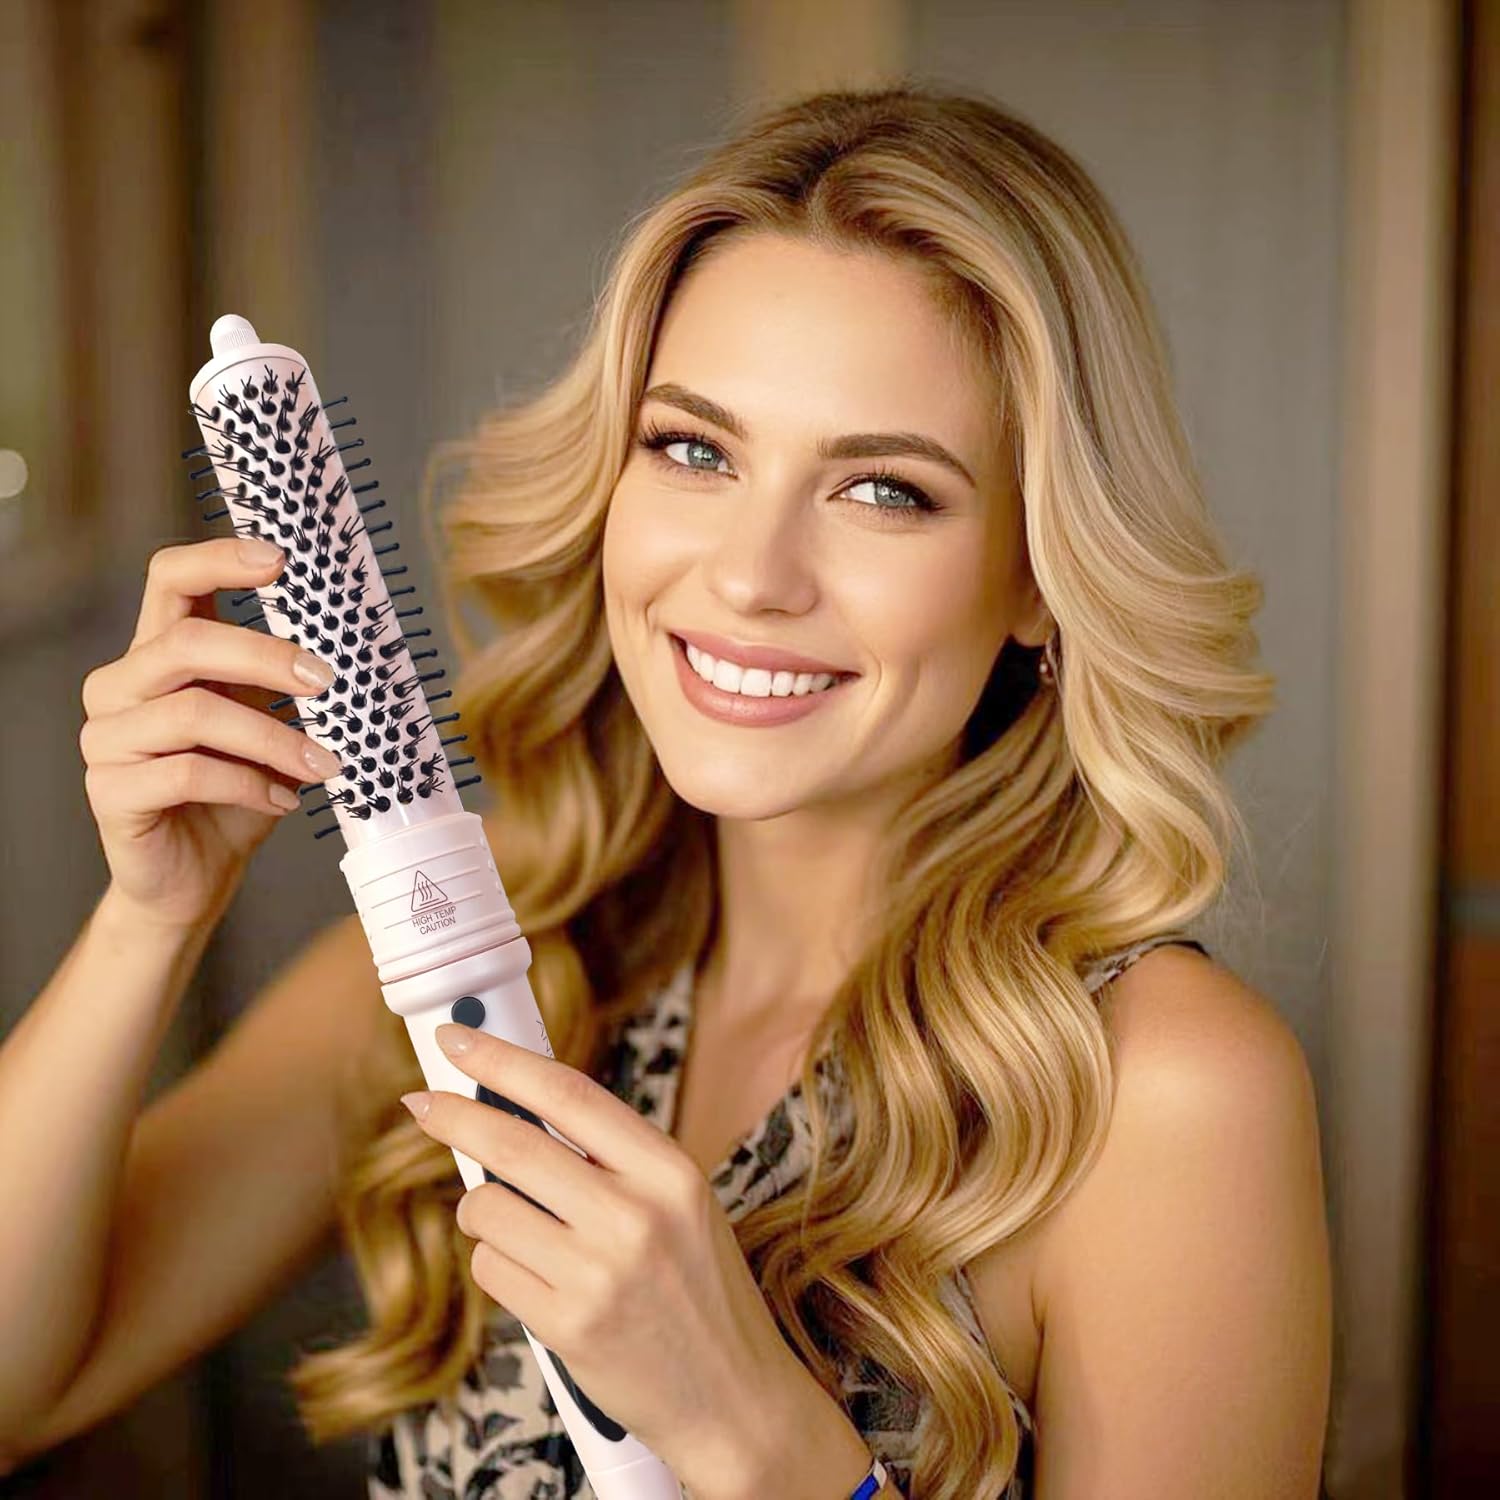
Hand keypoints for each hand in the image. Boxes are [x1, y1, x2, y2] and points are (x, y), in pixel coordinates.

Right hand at [78, 537, 344, 933]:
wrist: (195, 876)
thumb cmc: (237, 792)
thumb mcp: (270, 728)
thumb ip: (288, 687)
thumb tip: (351, 655)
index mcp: (158, 654)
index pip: (170, 580)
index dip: (220, 560)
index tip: (280, 558)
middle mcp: (121, 685)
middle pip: (188, 642)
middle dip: (266, 657)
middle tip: (328, 681)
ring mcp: (106, 737)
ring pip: (195, 712)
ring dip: (274, 739)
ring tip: (324, 765)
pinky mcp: (110, 790)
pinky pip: (188, 772)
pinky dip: (250, 785)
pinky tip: (282, 801)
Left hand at [402, 1022, 830, 1489]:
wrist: (733, 1397)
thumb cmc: (699, 1290)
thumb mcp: (679, 1203)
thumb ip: (609, 1157)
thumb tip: (511, 1106)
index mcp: (669, 1170)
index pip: (568, 1094)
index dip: (502, 1060)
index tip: (457, 1040)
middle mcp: (637, 1215)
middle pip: (511, 1143)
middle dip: (452, 1116)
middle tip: (421, 1104)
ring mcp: (600, 1273)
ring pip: (487, 1209)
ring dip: (485, 1213)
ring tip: (527, 1233)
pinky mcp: (568, 1326)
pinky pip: (491, 1270)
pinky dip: (498, 1266)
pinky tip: (538, 1280)